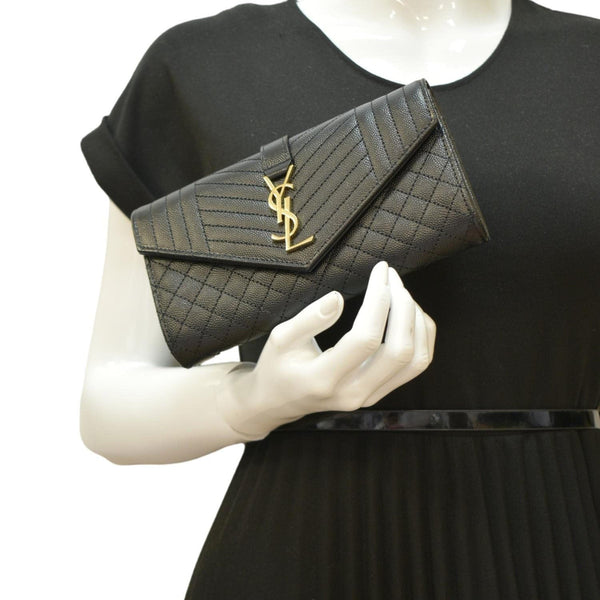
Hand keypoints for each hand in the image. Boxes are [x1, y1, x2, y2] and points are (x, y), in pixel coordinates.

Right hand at [218, 261, 435, 437]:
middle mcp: (353, 393)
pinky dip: (421, 335)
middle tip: (392, 277)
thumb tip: (338, 297)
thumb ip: (309, 319)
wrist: (279, 402)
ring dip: (416, 321)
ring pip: (415, 360)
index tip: (379, 271)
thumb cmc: (277, 366)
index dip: (378, 301)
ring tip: (401, 292)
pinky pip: (415, 365)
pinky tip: (408, 312)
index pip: (365, 339)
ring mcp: (370, 396)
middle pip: (400, 351)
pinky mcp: (380, 392)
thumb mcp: (280, 338)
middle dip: (403, 307)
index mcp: (324, 378)